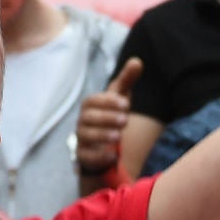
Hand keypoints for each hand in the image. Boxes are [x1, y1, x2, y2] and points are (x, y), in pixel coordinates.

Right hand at [75, 58, 142, 177]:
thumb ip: (127, 80)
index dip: (108, 102)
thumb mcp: (120, 98)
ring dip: (102, 135)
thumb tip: (137, 61)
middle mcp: (82, 122)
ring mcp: (81, 140)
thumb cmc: (111, 115)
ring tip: (119, 136)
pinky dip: (98, 157)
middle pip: (88, 118)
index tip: (126, 104)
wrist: (102, 145)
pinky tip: (113, 156)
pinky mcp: (83, 157)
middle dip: (106, 118)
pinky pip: (85, 157)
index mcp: (90, 106)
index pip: (93, 101)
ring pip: (85, 136)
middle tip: (125, 119)